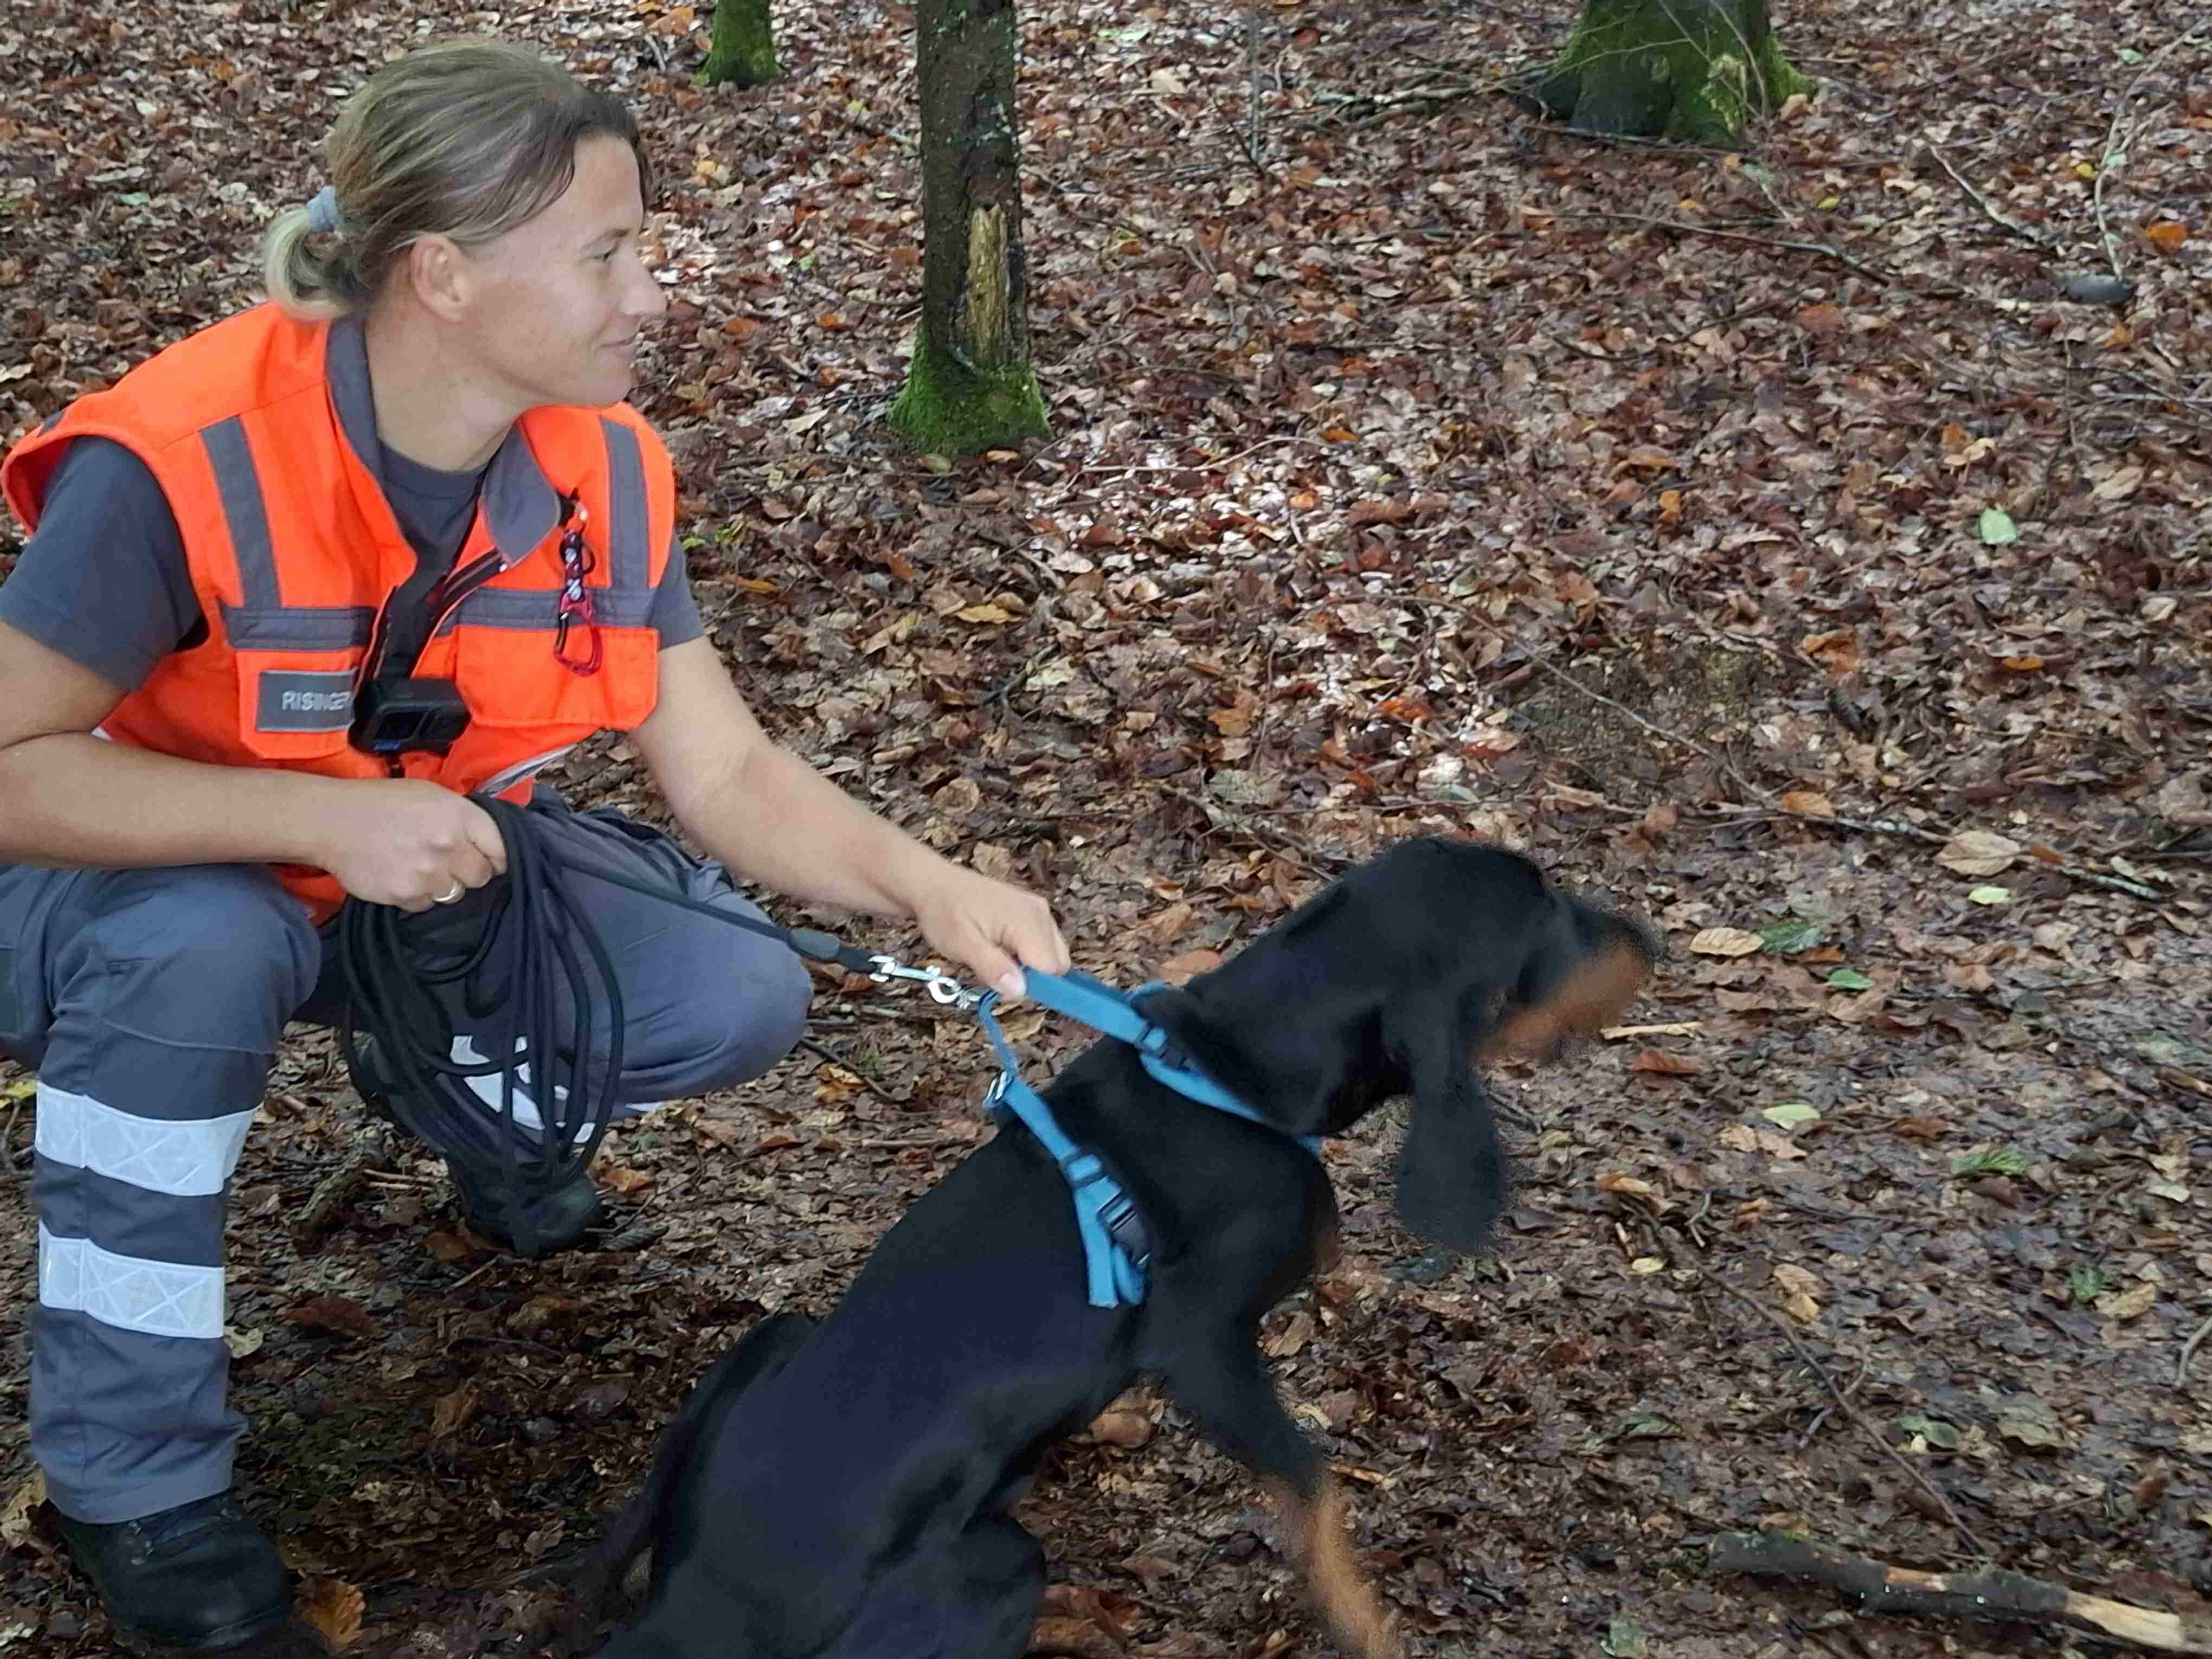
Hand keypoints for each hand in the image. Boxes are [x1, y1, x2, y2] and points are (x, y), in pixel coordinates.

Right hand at [312, 779, 508, 910]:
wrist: (332, 821)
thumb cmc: (383, 802)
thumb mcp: (431, 794)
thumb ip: (463, 817)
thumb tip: (489, 841)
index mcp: (460, 816)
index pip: (503, 849)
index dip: (497, 856)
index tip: (488, 859)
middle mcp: (448, 846)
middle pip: (481, 876)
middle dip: (469, 872)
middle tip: (448, 862)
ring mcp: (427, 873)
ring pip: (454, 894)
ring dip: (442, 885)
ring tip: (419, 867)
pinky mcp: (405, 895)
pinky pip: (426, 905)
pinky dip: (417, 895)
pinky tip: (401, 875)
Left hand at [908, 865, 1070, 1001]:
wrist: (933, 883)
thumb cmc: (944, 912)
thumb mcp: (961, 944)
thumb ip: (992, 968)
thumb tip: (1020, 992)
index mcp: (1028, 920)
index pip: (1051, 968)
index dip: (1032, 985)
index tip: (1003, 984)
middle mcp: (1041, 914)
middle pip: (1058, 963)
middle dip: (1032, 977)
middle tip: (996, 971)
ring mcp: (1038, 911)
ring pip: (1052, 956)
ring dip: (1029, 967)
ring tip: (995, 957)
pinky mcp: (1032, 911)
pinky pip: (1042, 944)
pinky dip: (1026, 955)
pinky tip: (999, 948)